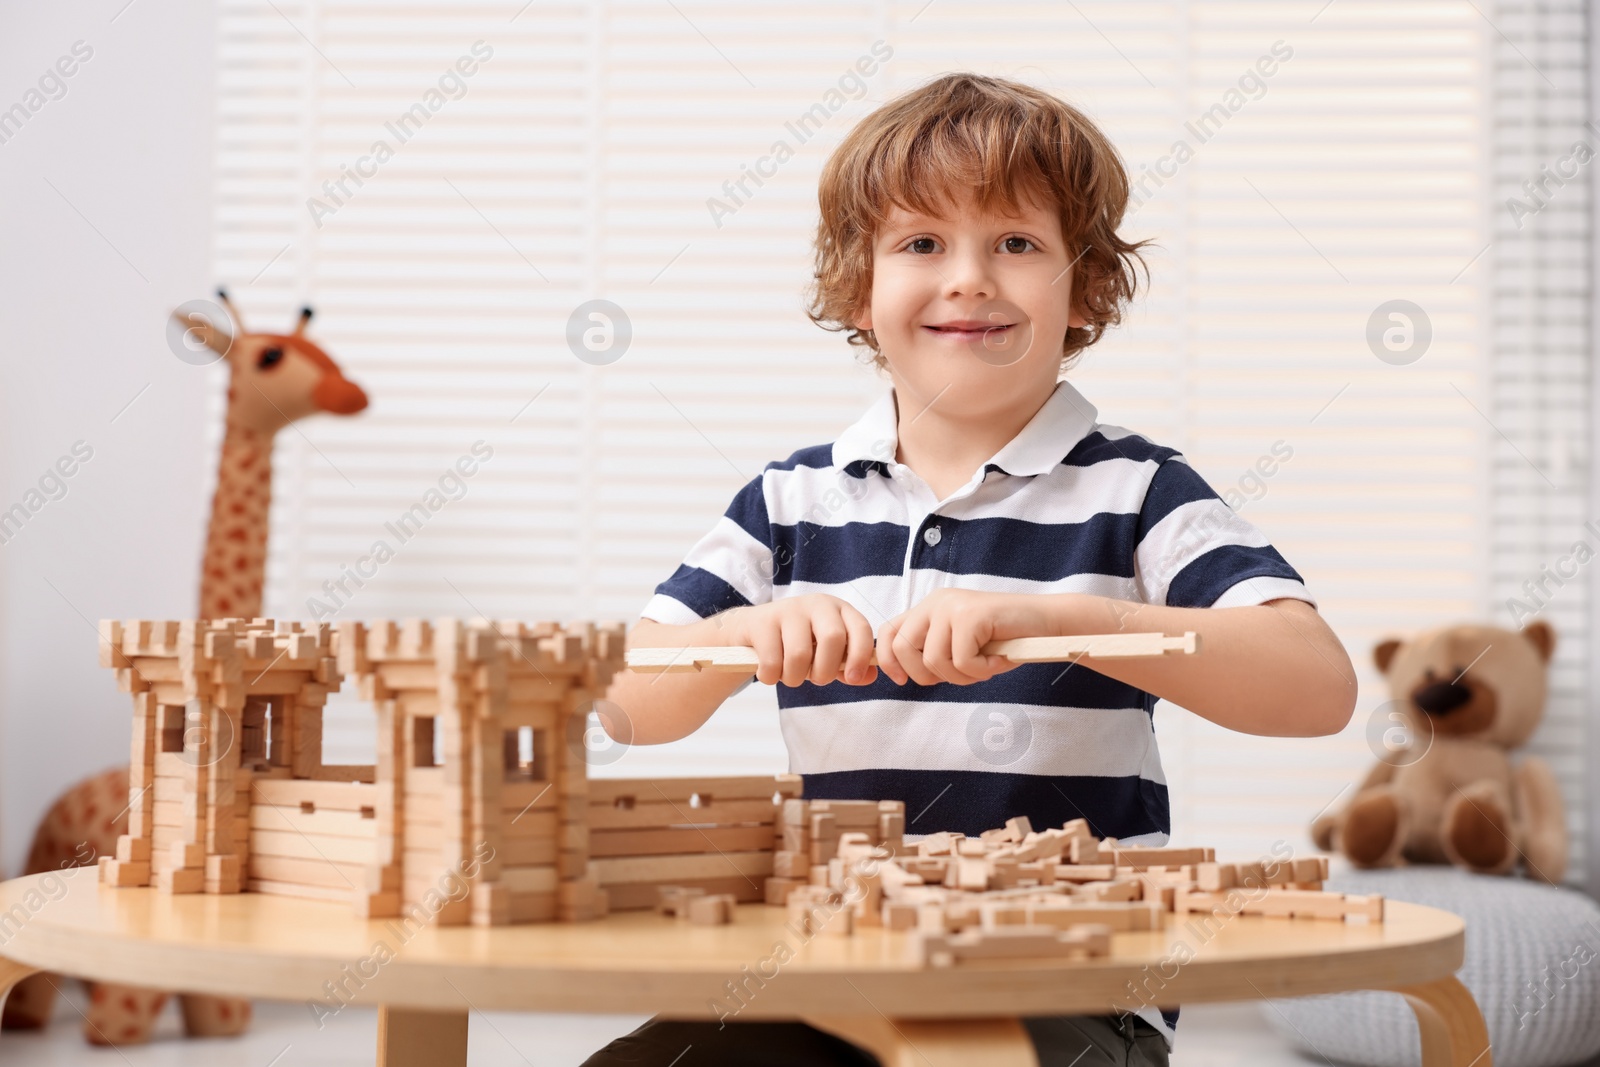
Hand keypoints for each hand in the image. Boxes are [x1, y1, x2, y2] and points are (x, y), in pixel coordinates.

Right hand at [718, 595, 878, 686]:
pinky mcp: (762, 621)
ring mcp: (788, 609)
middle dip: (825, 670)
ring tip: (789, 676)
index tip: (853, 679)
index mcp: (839, 610)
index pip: (861, 629)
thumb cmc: (796, 645)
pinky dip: (771, 676)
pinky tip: (769, 672)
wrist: (751, 631)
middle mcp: (817, 604)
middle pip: (833, 638)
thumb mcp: (825, 654)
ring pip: (800, 654)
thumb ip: (847, 666)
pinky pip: (772, 661)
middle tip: (816, 680)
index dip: (861, 656)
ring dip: (795, 677)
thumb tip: (869, 677)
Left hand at [876, 589, 1057, 686]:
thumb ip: (932, 652)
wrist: (1045, 624)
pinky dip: (982, 672)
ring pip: (934, 661)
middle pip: (903, 649)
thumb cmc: (1004, 641)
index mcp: (928, 609)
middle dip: (928, 676)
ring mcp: (952, 606)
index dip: (889, 661)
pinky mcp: (971, 615)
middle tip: (960, 676)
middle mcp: (936, 602)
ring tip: (985, 667)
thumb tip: (901, 674)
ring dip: (962, 677)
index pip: (887, 632)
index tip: (901, 681)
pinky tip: (1000, 662)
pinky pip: (961, 661)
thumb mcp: (959, 647)